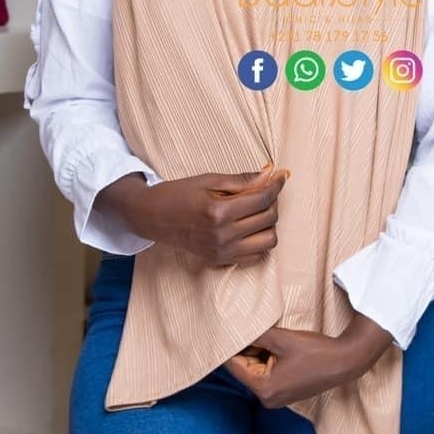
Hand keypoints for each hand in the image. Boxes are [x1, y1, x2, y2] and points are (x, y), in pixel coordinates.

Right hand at [95, 164, 287, 265]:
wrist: (153, 217)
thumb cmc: (179, 193)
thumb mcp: (209, 179)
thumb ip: (242, 180)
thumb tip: (270, 173)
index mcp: (218, 212)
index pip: (262, 199)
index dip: (276, 185)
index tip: (281, 176)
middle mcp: (222, 236)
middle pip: (269, 219)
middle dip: (273, 201)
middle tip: (266, 189)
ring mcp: (222, 251)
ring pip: (268, 241)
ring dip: (269, 223)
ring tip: (258, 209)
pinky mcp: (220, 260)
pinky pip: (255, 254)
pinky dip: (259, 239)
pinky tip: (249, 225)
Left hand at [225, 313, 392, 407]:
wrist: (344, 362)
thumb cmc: (315, 352)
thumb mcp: (281, 339)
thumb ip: (256, 337)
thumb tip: (236, 331)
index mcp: (264, 389)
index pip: (235, 367)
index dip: (230, 347)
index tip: (226, 330)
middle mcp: (268, 399)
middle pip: (245, 370)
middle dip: (246, 349)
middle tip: (249, 328)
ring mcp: (277, 398)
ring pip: (256, 370)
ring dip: (258, 353)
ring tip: (266, 335)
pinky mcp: (285, 393)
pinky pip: (268, 374)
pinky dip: (268, 360)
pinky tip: (275, 345)